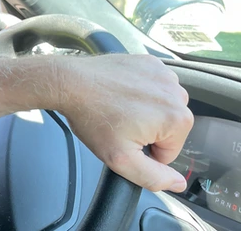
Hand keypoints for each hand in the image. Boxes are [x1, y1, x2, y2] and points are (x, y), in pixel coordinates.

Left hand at [55, 54, 192, 192]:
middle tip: (118, 124)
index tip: (124, 139)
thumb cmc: (92, 116)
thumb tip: (178, 184)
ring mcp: (164, 74)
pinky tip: (119, 93)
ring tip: (117, 108)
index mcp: (178, 119)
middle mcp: (177, 94)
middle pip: (167, 129)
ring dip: (143, 111)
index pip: (169, 151)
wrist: (69, 83)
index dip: (144, 152)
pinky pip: (152, 87)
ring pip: (160, 108)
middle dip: (144, 131)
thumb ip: (153, 177)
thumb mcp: (121, 160)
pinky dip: (138, 92)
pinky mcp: (150, 63)